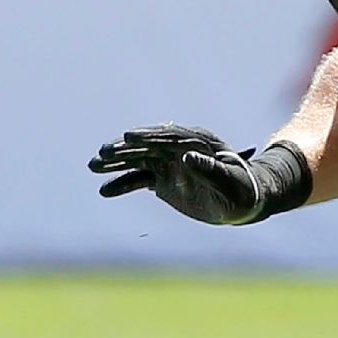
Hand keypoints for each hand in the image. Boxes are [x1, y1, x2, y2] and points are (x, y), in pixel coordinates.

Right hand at [88, 124, 261, 224]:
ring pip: (138, 159)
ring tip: (92, 166)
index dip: (148, 135)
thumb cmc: (243, 189)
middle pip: (148, 145)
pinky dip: (122, 184)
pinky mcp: (163, 179)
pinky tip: (105, 191)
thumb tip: (187, 158)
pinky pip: (138, 179)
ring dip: (116, 163)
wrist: (244, 202)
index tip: (127, 136)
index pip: (169, 135)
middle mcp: (180, 149)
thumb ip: (210, 169)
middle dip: (125, 148)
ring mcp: (170, 163)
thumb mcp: (230, 181)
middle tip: (102, 153)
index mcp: (199, 141)